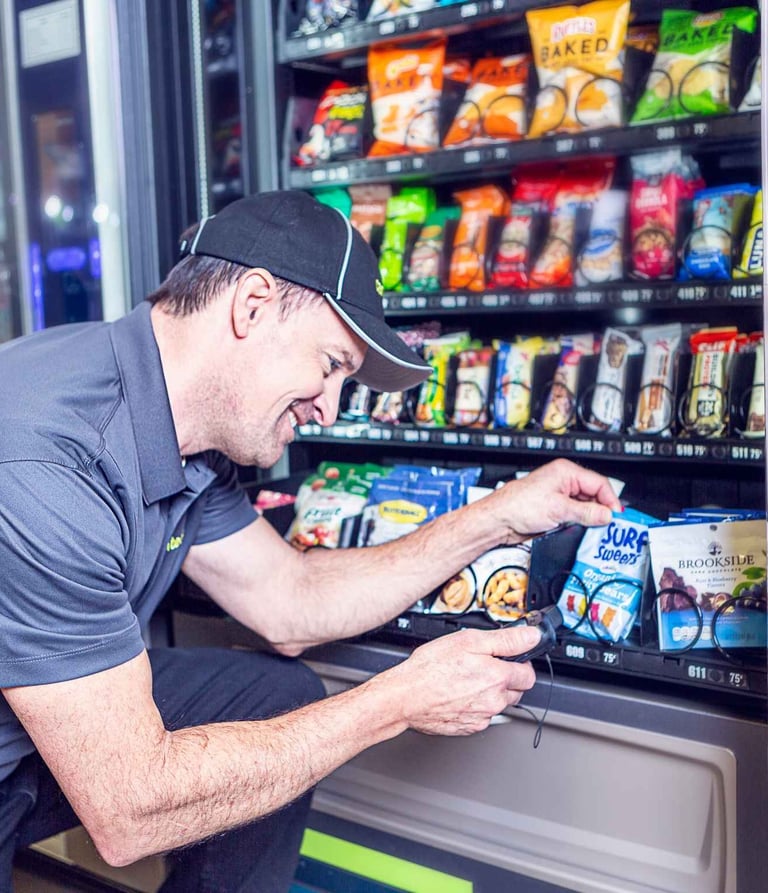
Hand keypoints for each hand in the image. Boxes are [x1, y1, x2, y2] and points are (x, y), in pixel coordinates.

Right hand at [378, 625, 540, 735]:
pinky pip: (483, 715)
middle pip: (516, 691)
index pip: (529, 674)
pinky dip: (476, 705)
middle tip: (484, 665)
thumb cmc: (431, 668)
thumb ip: (506, 639)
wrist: (405, 697)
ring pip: (499, 703)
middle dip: (507, 678)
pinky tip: (459, 693)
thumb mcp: (469, 640)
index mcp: (498, 678)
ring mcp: (482, 717)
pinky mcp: (469, 728)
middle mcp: (494, 701)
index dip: (520, 662)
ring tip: (467, 679)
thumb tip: (532, 636)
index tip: (508, 657)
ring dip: (491, 692)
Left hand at [484, 458, 621, 542]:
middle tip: (608, 525)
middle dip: (600, 510)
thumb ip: (586, 512)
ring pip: (584, 507)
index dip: (610, 500)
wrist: (498, 520)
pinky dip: (578, 523)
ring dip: (589, 518)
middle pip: (593, 495)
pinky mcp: (553, 510)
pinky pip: (574, 515)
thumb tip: (606, 515)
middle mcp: (563, 481)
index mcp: (566, 472)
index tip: (617, 516)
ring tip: (593, 529)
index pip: (599, 483)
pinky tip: (579, 530)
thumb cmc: (518, 505)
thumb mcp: (559, 509)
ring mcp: (558, 496)